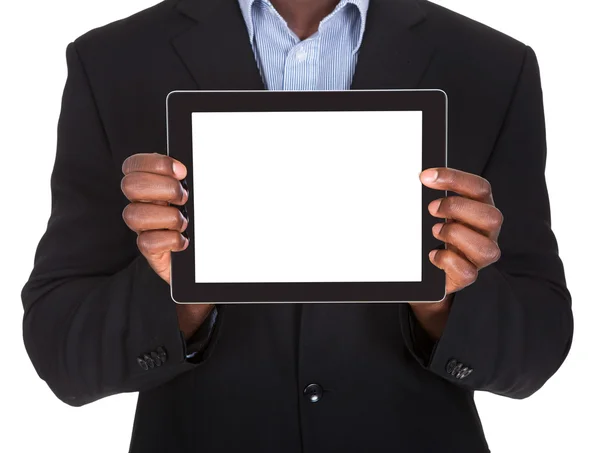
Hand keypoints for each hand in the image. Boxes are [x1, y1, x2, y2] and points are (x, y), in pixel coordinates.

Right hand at [121, 153, 212, 338]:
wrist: (212, 256)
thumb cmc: (206, 221)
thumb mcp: (203, 195)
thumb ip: (195, 179)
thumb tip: (200, 166)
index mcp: (152, 185)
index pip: (134, 165)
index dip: (154, 164)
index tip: (182, 171)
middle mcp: (143, 204)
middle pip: (130, 185)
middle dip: (163, 188)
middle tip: (184, 197)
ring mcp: (144, 227)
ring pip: (133, 215)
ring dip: (166, 216)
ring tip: (185, 222)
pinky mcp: (151, 250)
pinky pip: (146, 242)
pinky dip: (169, 240)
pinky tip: (184, 241)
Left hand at [410, 167, 503, 339]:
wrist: (426, 269)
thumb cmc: (433, 232)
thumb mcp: (435, 210)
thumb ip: (432, 195)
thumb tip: (418, 178)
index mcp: (480, 209)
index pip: (479, 188)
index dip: (454, 179)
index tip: (426, 177)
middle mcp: (486, 232)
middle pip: (492, 216)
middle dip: (458, 208)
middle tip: (431, 208)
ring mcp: (479, 256)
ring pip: (487, 249)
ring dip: (456, 235)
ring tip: (435, 231)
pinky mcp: (467, 276)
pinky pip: (467, 272)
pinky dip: (447, 261)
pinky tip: (432, 255)